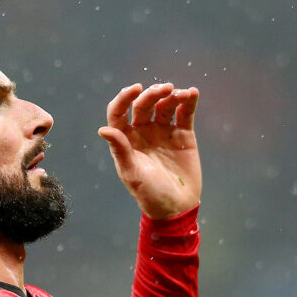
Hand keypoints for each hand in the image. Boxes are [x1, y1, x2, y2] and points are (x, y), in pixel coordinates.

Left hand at [98, 83, 200, 218]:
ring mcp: (163, 131)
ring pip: (165, 105)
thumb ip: (121, 150)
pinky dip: (189, 102)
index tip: (135, 89)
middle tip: (165, 89)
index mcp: (126, 139)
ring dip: (172, 96)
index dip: (125, 97)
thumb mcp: (133, 174)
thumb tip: (103, 130)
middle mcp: (143, 131)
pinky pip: (185, 114)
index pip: (119, 112)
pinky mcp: (183, 134)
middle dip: (153, 93)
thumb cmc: (150, 194)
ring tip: (182, 94)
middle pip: (144, 104)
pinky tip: (192, 93)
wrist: (177, 207)